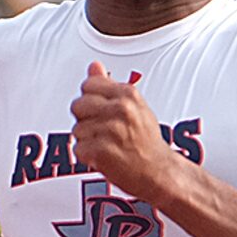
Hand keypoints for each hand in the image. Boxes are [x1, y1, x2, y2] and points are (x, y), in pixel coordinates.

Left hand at [70, 62, 173, 198]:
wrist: (159, 171)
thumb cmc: (145, 139)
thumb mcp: (134, 106)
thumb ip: (109, 86)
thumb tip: (93, 66)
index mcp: (127, 94)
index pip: (88, 85)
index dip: (90, 99)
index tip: (101, 111)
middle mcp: (119, 109)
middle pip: (78, 105)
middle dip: (85, 119)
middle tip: (102, 131)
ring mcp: (110, 130)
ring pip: (77, 130)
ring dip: (87, 141)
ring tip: (108, 145)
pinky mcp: (101, 151)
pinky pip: (78, 149)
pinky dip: (87, 156)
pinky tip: (104, 157)